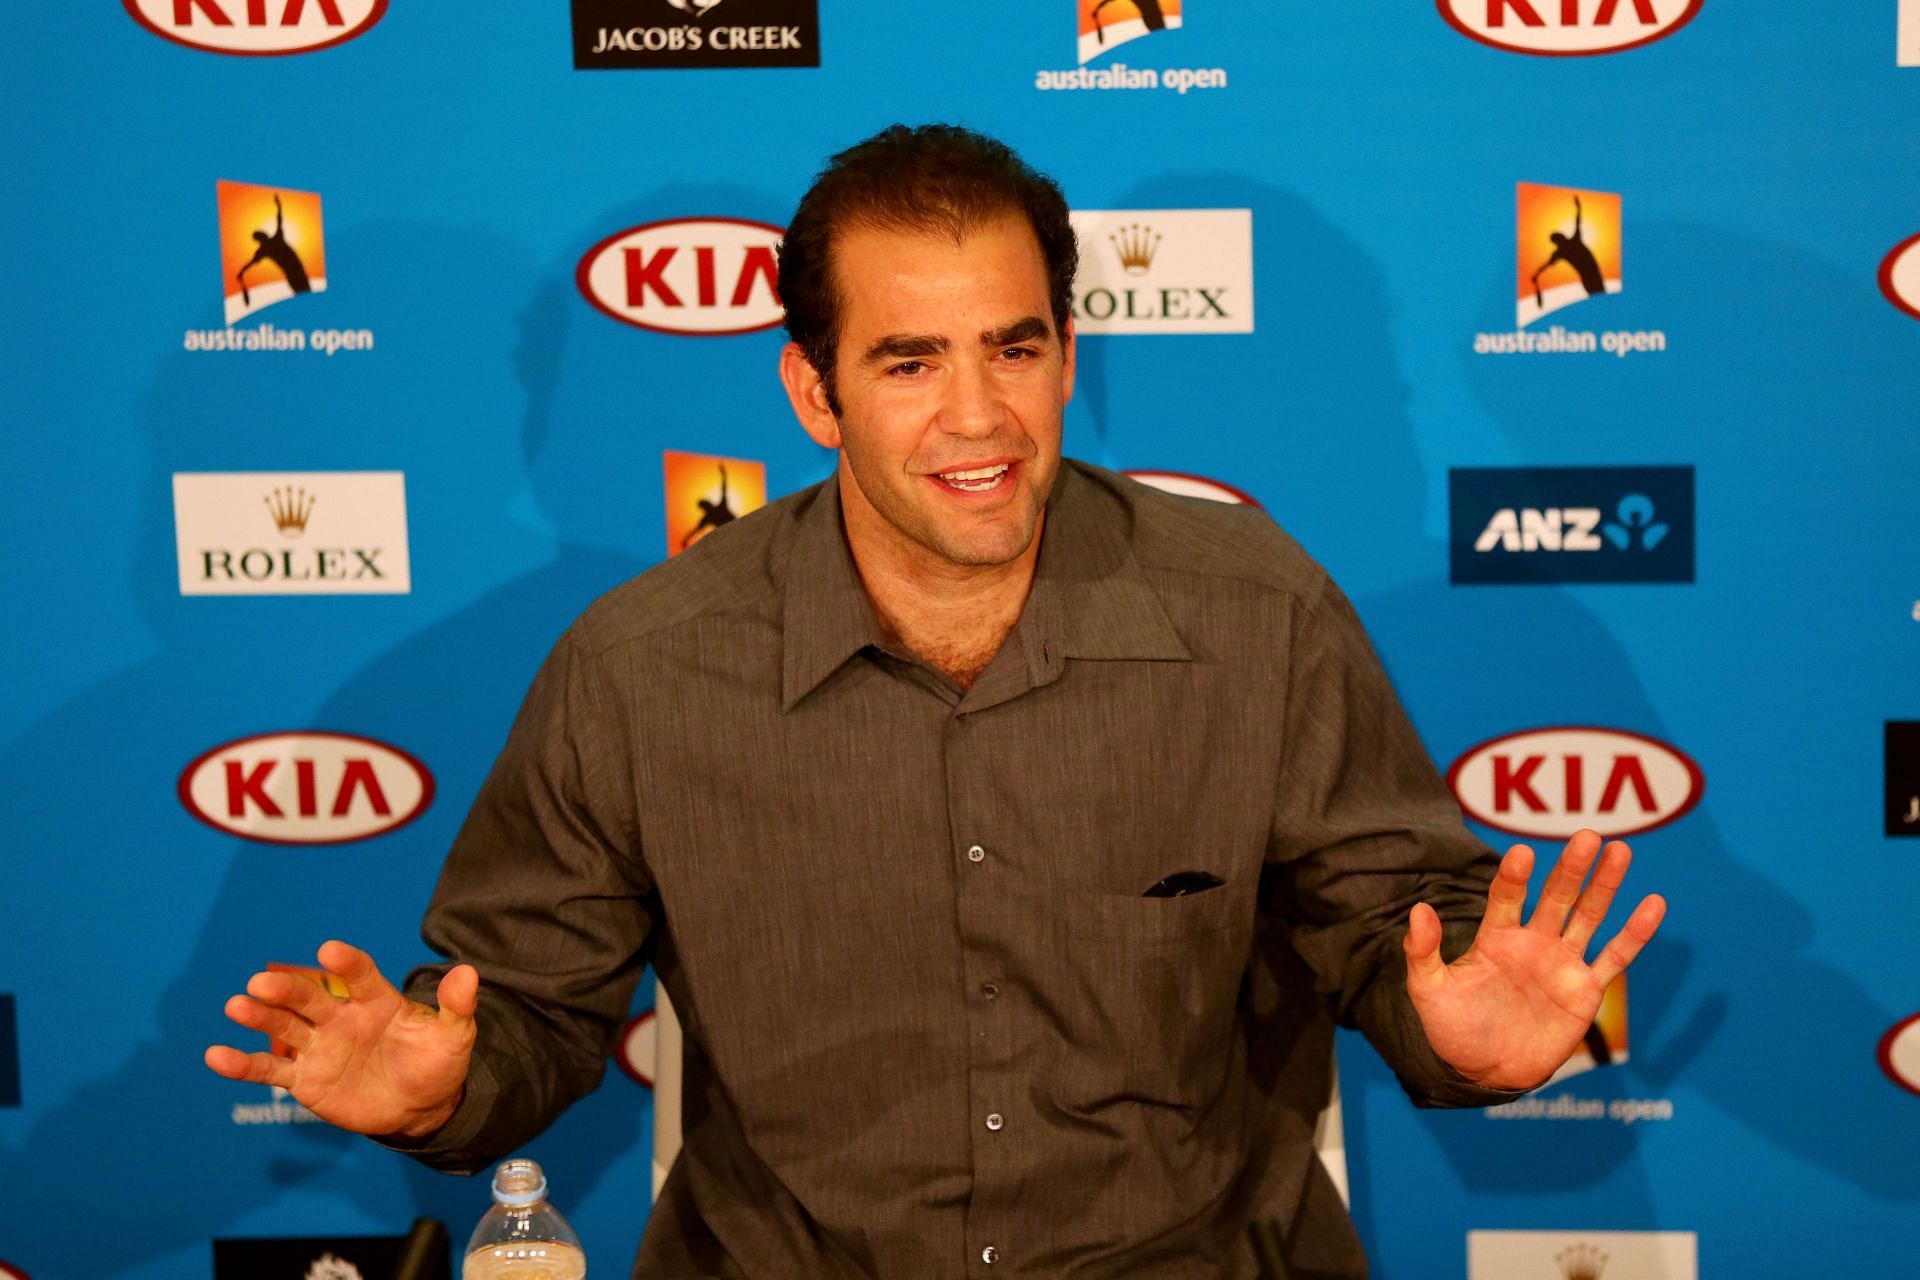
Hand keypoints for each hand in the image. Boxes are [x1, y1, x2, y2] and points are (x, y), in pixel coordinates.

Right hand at [205, 940, 476, 1138]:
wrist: (420, 1106)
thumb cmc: (436, 1062)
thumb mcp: (455, 1036)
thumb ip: (456, 1007)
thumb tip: (469, 972)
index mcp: (376, 1000)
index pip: (359, 975)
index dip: (345, 964)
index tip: (329, 950)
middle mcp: (341, 1017)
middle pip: (310, 998)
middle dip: (288, 989)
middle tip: (262, 981)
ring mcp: (319, 1046)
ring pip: (284, 1027)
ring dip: (260, 1016)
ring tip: (237, 1005)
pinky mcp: (304, 1078)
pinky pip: (270, 1070)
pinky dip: (242, 1065)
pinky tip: (215, 1056)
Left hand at [1403, 830, 1665, 1090]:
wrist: (1483, 1072)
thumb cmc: (1452, 1029)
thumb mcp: (1429, 991)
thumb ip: (1423, 952)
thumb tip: (1419, 910)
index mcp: (1495, 937)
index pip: (1507, 896)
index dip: (1514, 876)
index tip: (1523, 854)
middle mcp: (1532, 942)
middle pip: (1555, 896)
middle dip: (1571, 868)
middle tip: (1588, 836)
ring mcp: (1561, 963)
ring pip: (1588, 916)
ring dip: (1605, 886)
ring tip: (1621, 851)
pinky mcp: (1585, 990)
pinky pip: (1615, 958)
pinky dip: (1635, 933)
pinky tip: (1654, 903)